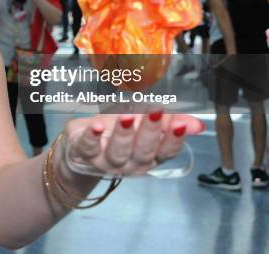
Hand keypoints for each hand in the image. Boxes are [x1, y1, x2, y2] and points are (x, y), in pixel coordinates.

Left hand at [55, 112, 203, 177]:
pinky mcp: (83, 153)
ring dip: (123, 134)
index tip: (180, 124)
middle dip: (150, 132)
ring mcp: (105, 161)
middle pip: (143, 151)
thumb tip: (198, 125)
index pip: (165, 152)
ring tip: (126, 117)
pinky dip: (92, 136)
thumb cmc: (114, 134)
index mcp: (148, 157)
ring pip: (118, 152)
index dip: (173, 139)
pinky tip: (95, 125)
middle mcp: (129, 164)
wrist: (79, 150)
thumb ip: (167, 123)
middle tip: (156, 112)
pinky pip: (88, 147)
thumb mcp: (141, 126)